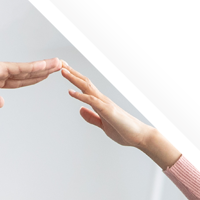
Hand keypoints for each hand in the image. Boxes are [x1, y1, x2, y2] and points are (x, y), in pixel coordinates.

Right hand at [0, 59, 62, 114]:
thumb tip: (2, 102)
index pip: (17, 82)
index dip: (31, 80)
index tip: (44, 78)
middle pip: (25, 73)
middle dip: (42, 71)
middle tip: (58, 68)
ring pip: (25, 69)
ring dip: (43, 67)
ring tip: (59, 64)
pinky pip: (18, 69)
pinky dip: (33, 68)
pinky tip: (45, 67)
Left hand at [62, 63, 181, 169]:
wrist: (139, 136)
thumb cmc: (124, 131)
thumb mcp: (102, 124)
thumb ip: (91, 117)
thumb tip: (80, 109)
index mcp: (100, 103)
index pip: (85, 87)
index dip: (74, 78)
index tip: (64, 70)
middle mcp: (102, 99)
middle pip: (84, 82)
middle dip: (72, 72)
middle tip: (59, 63)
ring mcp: (105, 104)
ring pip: (87, 87)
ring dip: (74, 79)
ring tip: (63, 71)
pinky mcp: (107, 110)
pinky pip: (92, 101)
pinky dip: (80, 95)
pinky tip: (71, 92)